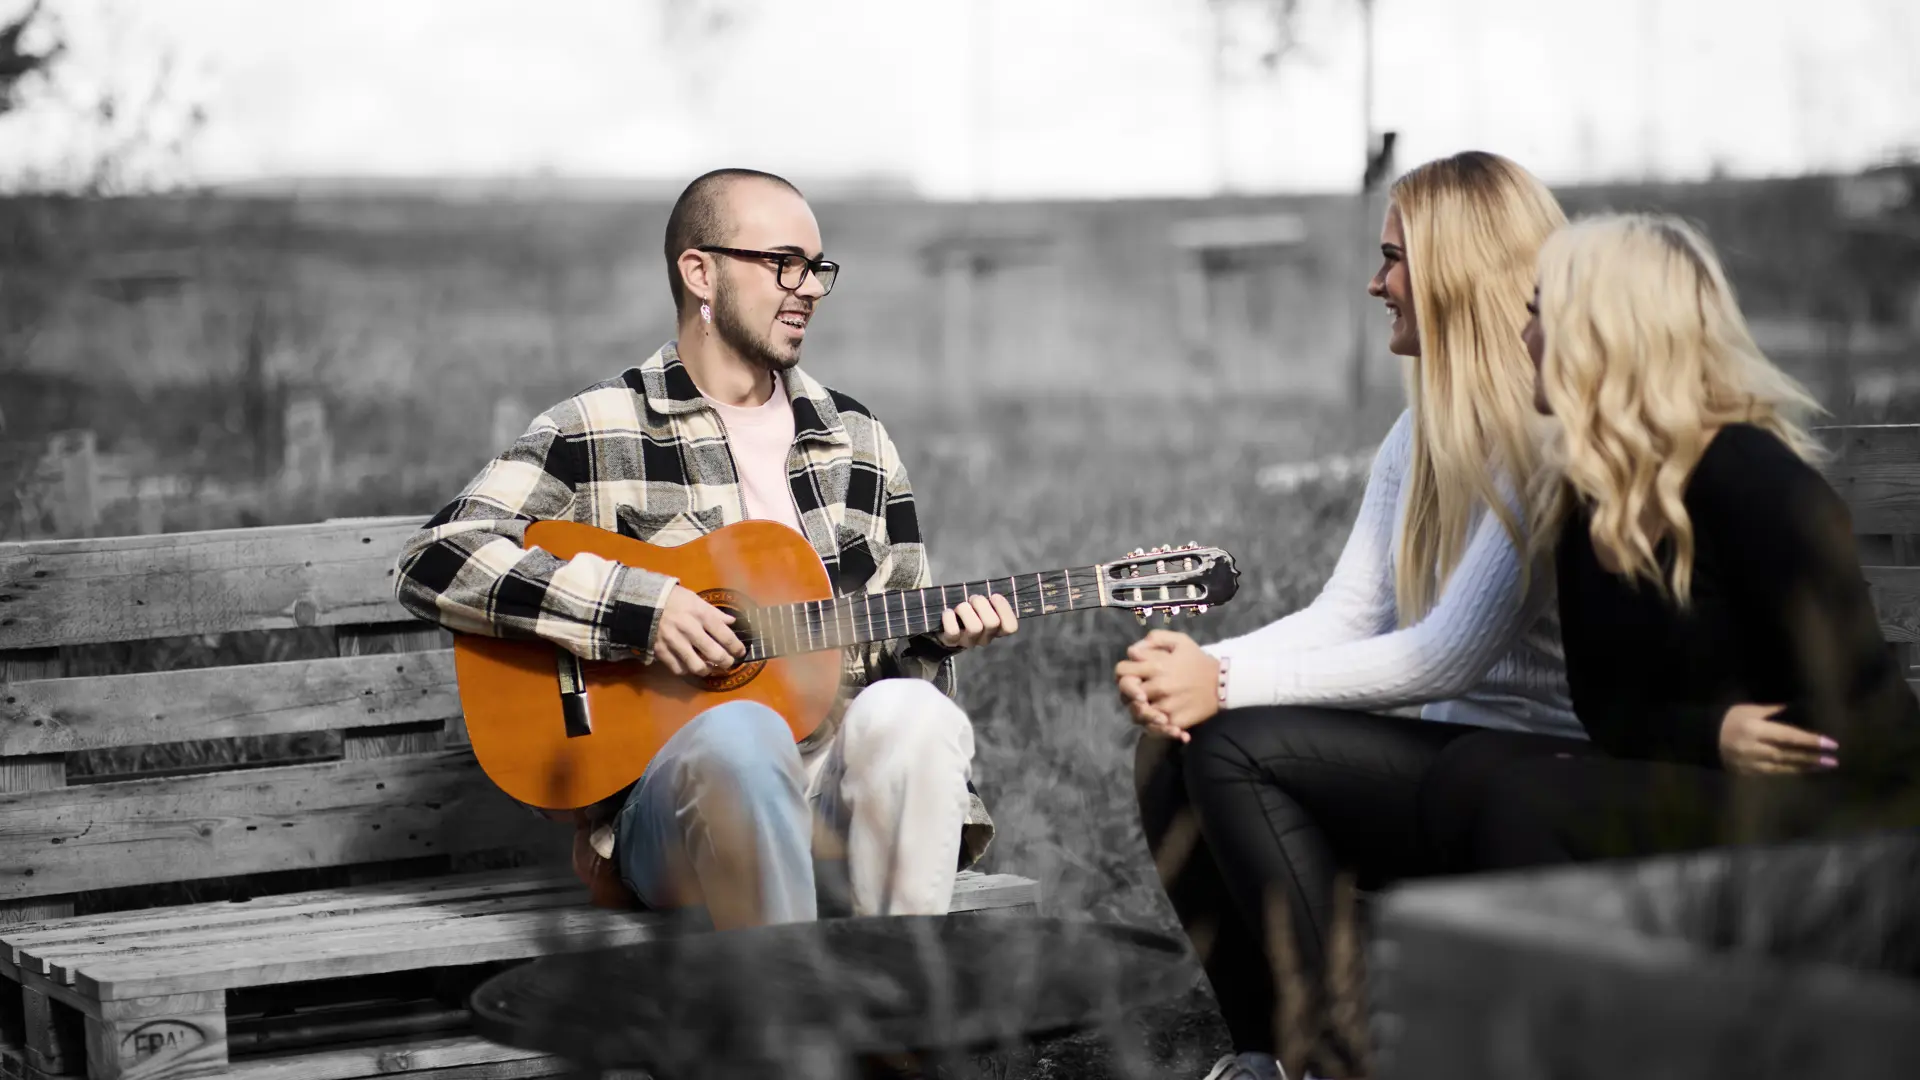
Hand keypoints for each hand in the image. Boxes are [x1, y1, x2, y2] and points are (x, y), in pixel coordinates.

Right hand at [653, 585, 745, 676]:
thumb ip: (715, 613)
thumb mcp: (696, 600)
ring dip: (707, 670)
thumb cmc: (674, 600)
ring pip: (697, 666)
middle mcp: (689, 630)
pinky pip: (679, 669)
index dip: (736, 647)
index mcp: (700, 615)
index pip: (725, 635)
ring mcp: (674, 642)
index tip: (741, 652)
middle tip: (728, 663)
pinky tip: (690, 665)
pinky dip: (687, 670)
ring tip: (710, 667)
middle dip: (726, 662)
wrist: (643, 602)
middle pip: (714, 654)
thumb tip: (732, 622)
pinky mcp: (662, 651)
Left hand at [936, 593, 1017, 649]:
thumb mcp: (982, 605)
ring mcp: (969, 642)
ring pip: (975, 627)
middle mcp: (985, 638)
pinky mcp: (952, 642)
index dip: (1004, 609)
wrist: (946, 629)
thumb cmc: (969, 612)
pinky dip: (949, 618)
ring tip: (961, 606)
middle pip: (992, 623)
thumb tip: (993, 594)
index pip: (1010, 627)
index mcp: (996, 630)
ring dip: (966, 610)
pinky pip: (953, 631)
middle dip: (981, 604)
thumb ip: (989, 601)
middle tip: (973, 599)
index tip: (994, 596)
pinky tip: (948, 612)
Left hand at [1113, 629, 1220, 741]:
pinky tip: (1160, 718)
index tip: (1134, 676)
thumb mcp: (1180, 641)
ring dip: (1139, 710)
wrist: (1224, 685)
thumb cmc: (1198, 661)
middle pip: (1125, 695)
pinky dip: (1154, 725)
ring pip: (1136, 713)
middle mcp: (1158, 687)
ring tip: (1149, 706)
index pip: (1121, 671)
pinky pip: (1154, 727)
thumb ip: (1154, 640)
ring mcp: (1166, 706)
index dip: (1124, 673)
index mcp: (1156, 666)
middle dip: (1130, 694)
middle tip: (1140, 694)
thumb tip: (1133, 652)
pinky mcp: (1174, 722)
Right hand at [1717, 703, 1837, 774]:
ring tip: (1825, 766)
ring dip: (1805, 767)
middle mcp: (1754, 748)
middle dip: (1811, 757)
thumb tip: (1798, 709)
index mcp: (1754, 729)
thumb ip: (1773, 711)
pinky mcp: (1748, 773)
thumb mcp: (1748, 710)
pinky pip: (1773, 773)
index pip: (1788, 735)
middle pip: (1788, 754)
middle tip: (1833, 760)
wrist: (1703, 738)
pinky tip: (1804, 770)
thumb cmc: (1728, 719)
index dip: (1809, 740)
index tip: (1830, 743)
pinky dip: (1790, 771)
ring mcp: (1751, 763)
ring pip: (1783, 766)